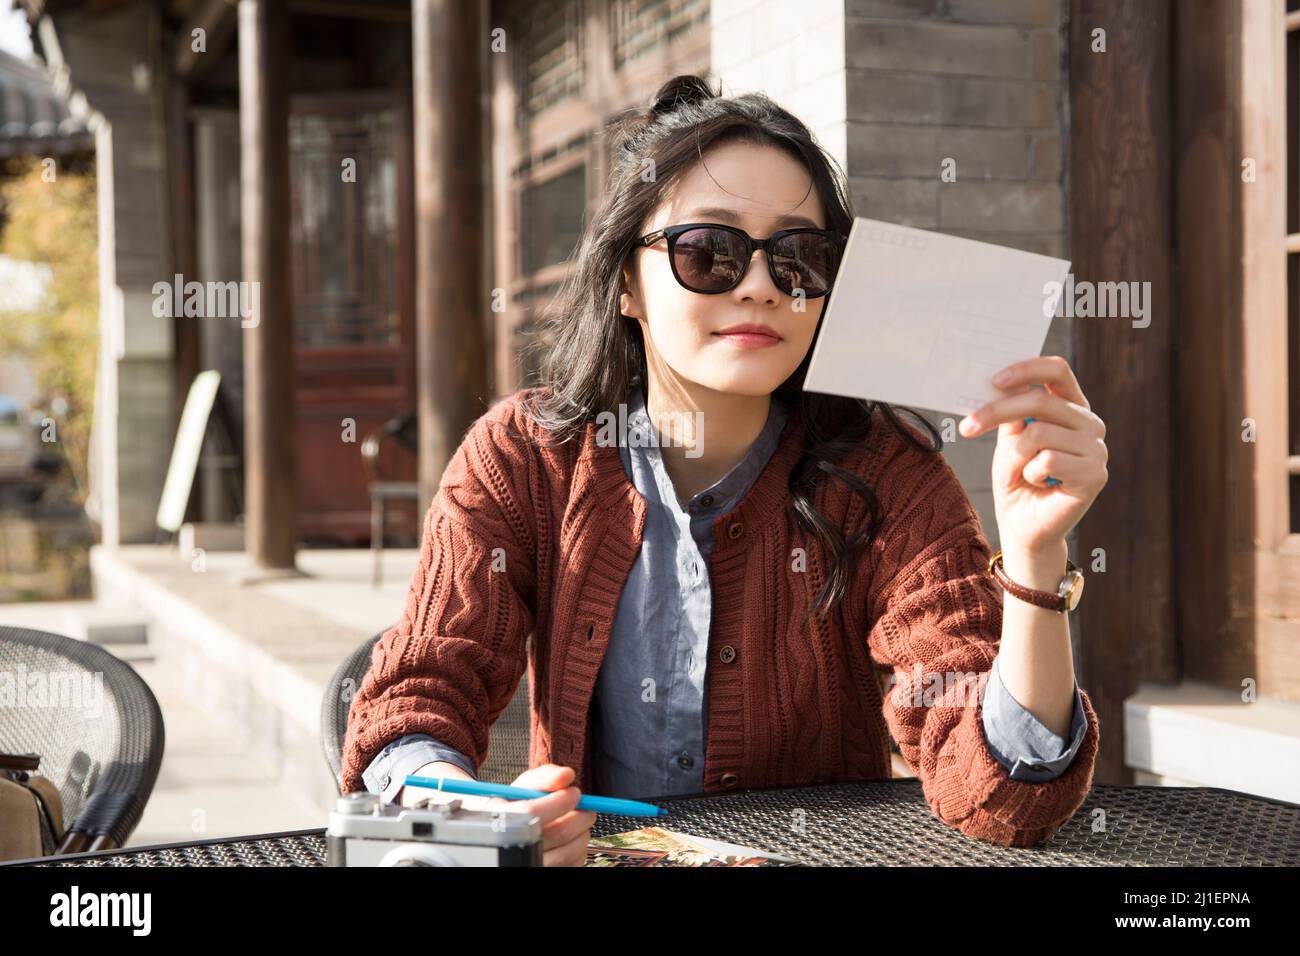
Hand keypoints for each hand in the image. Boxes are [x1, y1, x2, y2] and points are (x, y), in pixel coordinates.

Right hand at [485, 764, 595, 867]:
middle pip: (557, 833)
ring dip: (582, 832)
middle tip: (584, 807)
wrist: (510, 830)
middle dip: (580, 816)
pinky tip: (571, 838)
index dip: (560, 801)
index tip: (574, 792)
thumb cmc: (520, 803)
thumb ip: (547, 776)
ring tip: (578, 821)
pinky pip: (573, 865)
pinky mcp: (545, 873)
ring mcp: (529, 864)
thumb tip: (567, 775)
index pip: (533, 812)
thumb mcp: (527, 786)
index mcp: (503, 818)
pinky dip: (579, 849)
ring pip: (569, 851)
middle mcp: (513, 846)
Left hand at [956, 355, 1107, 555]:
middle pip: (1040, 401)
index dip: (1027, 369)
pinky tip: (1037, 485)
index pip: (1057, 370)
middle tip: (967, 427)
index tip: (994, 380)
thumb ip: (1011, 411)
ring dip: (1013, 458)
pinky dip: (1029, 474)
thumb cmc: (1016, 479)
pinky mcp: (1095, 475)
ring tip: (1017, 474)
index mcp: (1071, 407)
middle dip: (996, 413)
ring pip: (1039, 434)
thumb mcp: (1009, 438)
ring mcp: (1097, 449)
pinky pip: (1047, 460)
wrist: (1023, 526)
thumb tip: (999, 380)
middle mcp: (1090, 423)